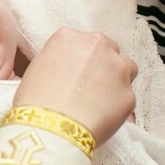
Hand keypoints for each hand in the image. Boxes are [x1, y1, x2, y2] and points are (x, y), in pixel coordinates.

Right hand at [14, 27, 136, 143]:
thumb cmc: (35, 101)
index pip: (83, 41)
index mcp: (70, 36)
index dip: (80, 59)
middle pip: (109, 49)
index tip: (77, 72)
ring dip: (117, 79)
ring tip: (101, 100)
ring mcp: (117, 69)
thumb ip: (57, 59)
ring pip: (127, 68)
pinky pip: (127, 97)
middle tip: (91, 85)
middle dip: (103, 64)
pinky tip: (101, 117)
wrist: (50, 128)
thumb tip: (66, 67)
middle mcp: (97, 45)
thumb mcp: (36, 68)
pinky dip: (117, 106)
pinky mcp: (129, 94)